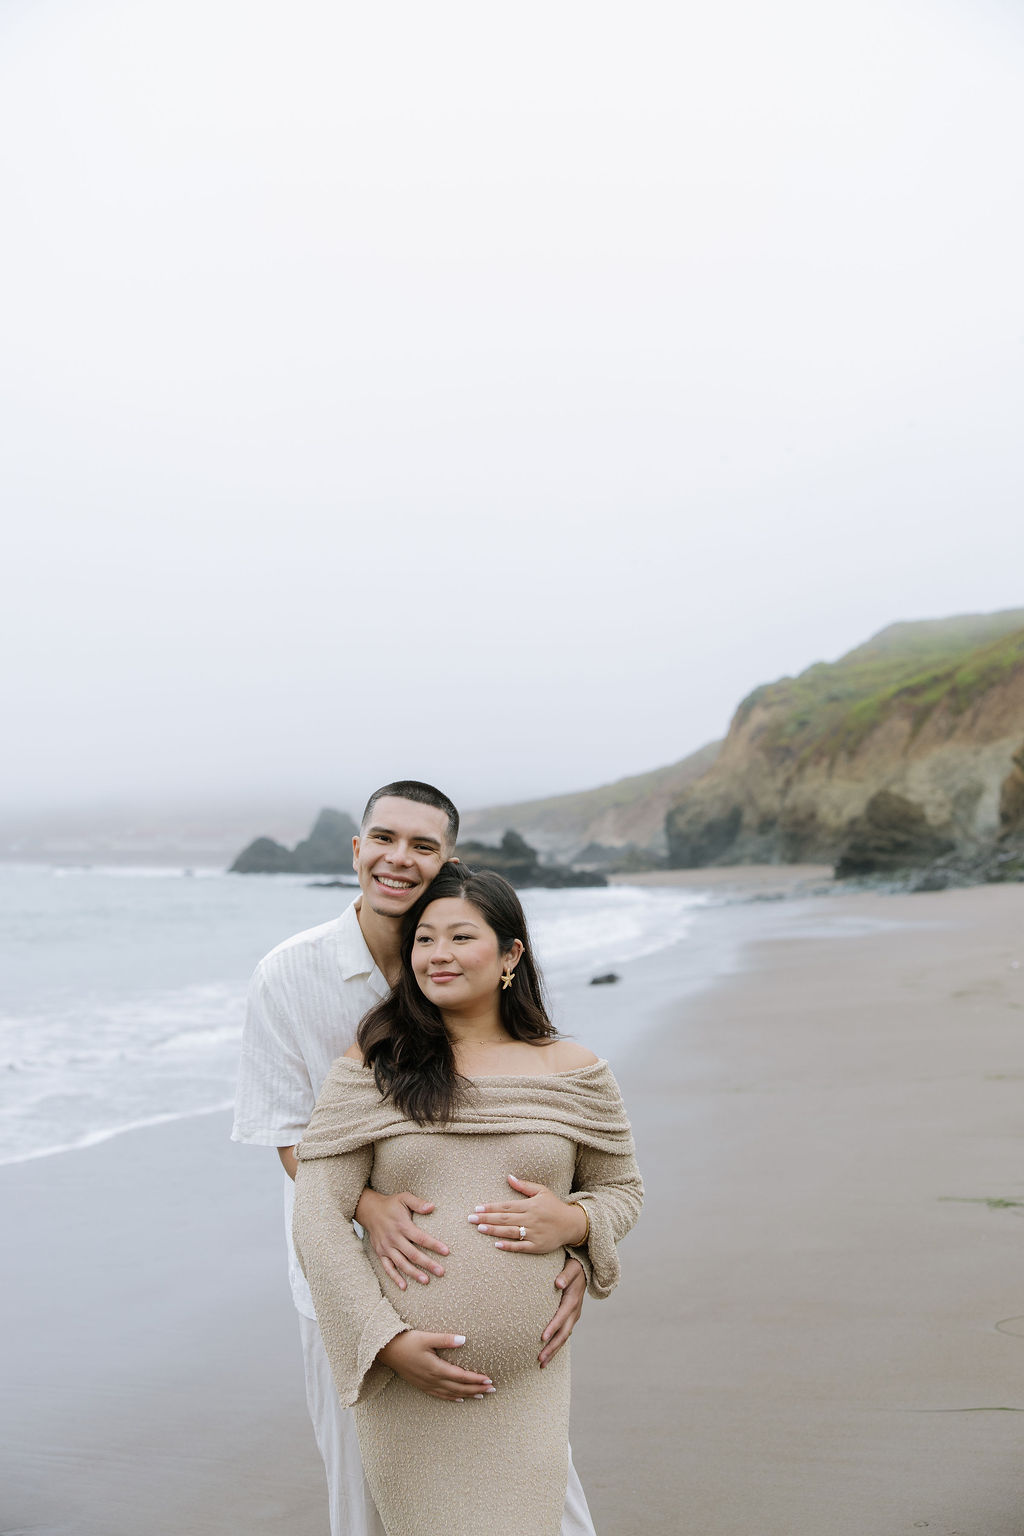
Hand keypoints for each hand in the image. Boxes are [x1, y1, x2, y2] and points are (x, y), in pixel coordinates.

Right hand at [355, 1188, 448, 1289]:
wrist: (369, 1210)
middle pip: (413, 1254)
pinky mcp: (380, 1253)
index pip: (420, 1237)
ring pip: (401, 1263)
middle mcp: (394, 1238)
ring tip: (426, 1281)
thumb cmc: (390, 1204)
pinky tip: (404, 1286)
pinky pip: (388, 1268)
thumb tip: (432, 1207)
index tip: (446, 1251)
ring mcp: (386, 1247)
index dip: (434, 1245)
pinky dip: (395, 1278)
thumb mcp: (404, 1198)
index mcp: (402, 1225)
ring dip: (414, 1273)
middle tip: (441, 1272)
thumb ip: (418, 1203)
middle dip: (428, 1264)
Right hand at [377, 1330, 495, 1402]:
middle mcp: (433, 1379)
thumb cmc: (407, 1342)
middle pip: (459, 1388)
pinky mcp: (421, 1385)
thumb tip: (464, 1339)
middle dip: (477, 1389)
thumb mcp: (427, 1337)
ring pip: (451, 1393)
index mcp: (436, 1368)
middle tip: (492, 1390)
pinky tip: (459, 1399)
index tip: (489, 1380)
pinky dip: (452, 1398)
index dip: (476, 1379)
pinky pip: (440, 1395)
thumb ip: (446, 1339)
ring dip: (467, 1394)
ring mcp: (427, 1384)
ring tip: (481, 1396)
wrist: (387, 1351)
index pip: (461, 1376)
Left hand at [468, 1175, 588, 1251]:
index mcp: (530, 1205)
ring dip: (494, 1230)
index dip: (491, 1207)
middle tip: (471, 1219)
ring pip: (510, 1232)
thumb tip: (508, 1177)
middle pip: (505, 1219)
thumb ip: (524, 1186)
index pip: (506, 1206)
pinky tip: (496, 1244)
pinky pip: (521, 1246)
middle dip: (486, 1218)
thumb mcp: (542, 1191)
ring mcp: (534, 1233)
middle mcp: (531, 1219)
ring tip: (479, 1228)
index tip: (477, 1207)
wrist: (572, 1224)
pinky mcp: (538, 1246)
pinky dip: (509, 1246)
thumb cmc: (554, 1206)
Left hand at [539, 1258, 585, 1367]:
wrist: (585, 1269)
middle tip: (540, 1360)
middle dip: (552, 1348)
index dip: (553, 1327)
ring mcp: (574, 1316)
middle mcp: (575, 1312)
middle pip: (564, 1334)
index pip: (562, 1317)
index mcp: (573, 1301)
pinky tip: (548, 1353)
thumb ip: (565, 1275)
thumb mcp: (571, 1267)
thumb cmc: (575, 1266)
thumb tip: (558, 1283)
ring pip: (564, 1337)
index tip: (542, 1338)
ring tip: (542, 1364)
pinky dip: (556, 1345)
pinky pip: (564, 1334)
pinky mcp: (571, 1318)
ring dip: (554, 1351)